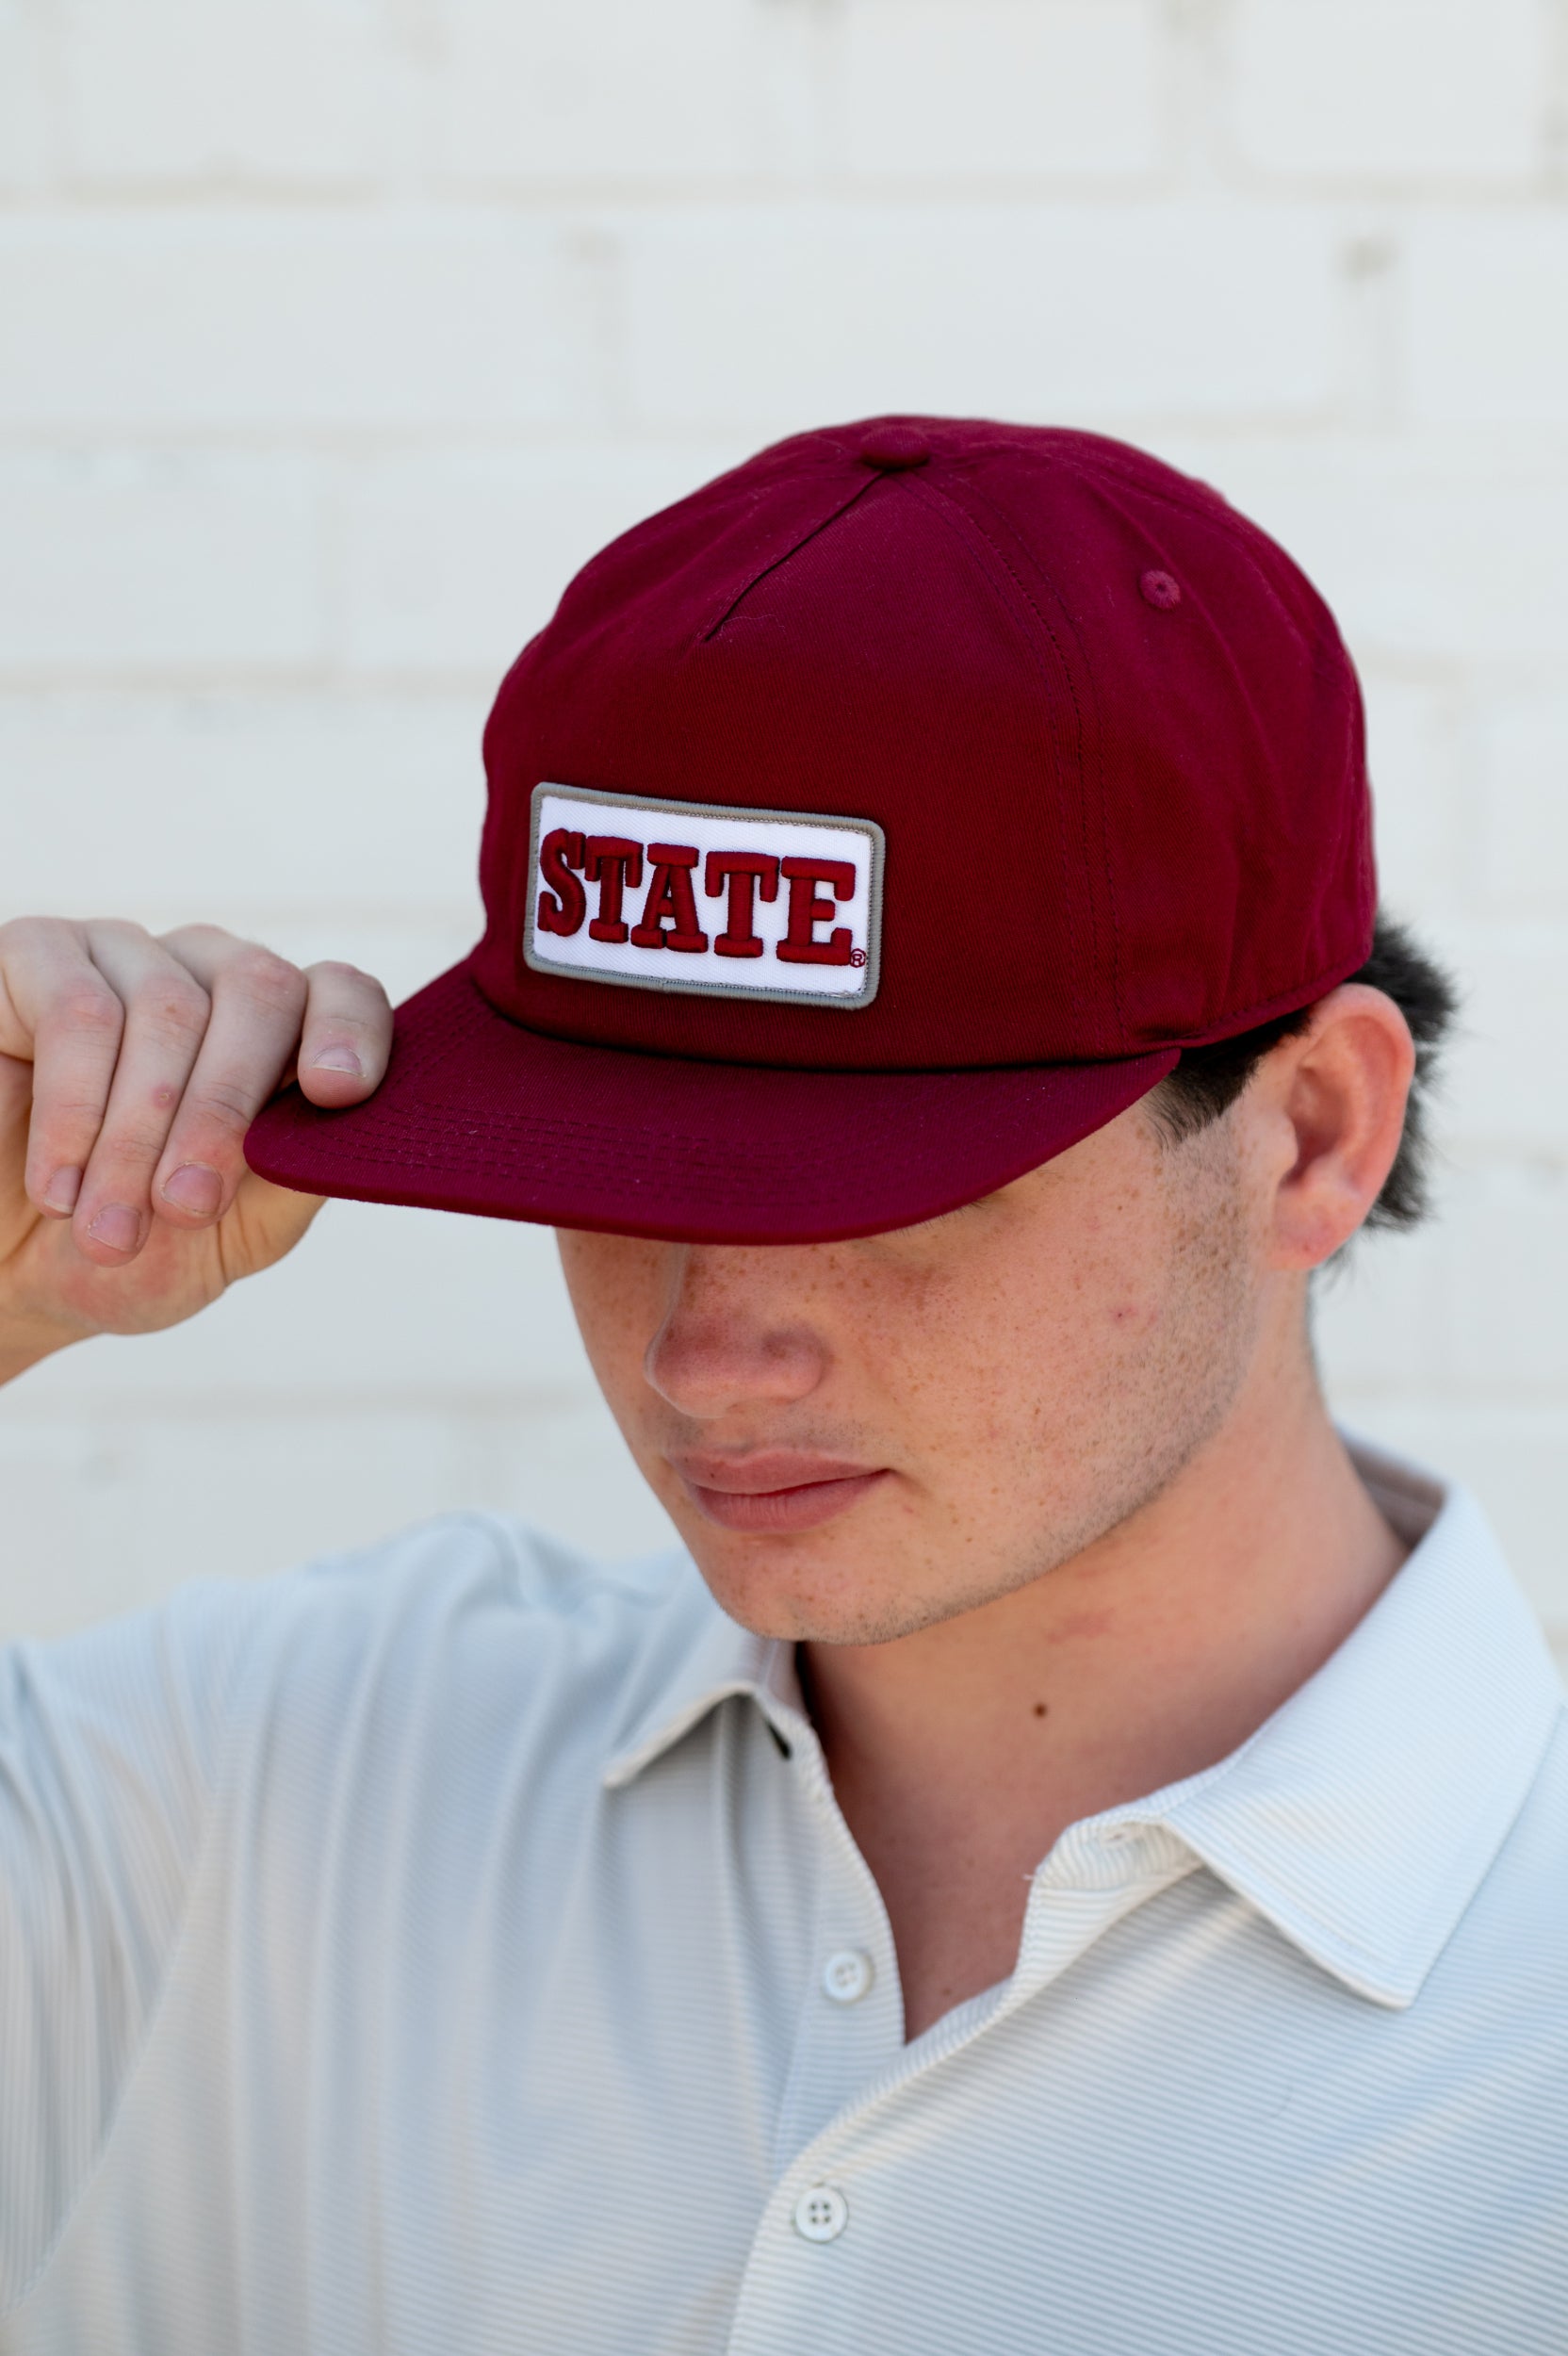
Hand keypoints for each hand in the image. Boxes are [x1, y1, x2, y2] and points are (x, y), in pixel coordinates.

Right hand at [0, 918, 392, 1376]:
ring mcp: (125, 954)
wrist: (11, 1278)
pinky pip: (78, 1010)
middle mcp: (209, 974)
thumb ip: (298, 1173)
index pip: (340, 991)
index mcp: (280, 1032)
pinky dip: (74, 1112)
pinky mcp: (35, 954)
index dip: (350, 1030)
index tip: (337, 1092)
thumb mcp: (239, 1232)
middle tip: (186, 1207)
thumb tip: (345, 1125)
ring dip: (138, 1136)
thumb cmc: (138, 1249)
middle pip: (260, 990)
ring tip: (110, 1231)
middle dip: (226, 1111)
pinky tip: (59, 1187)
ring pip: (168, 1009)